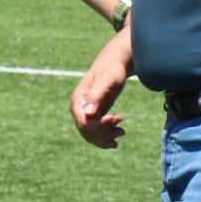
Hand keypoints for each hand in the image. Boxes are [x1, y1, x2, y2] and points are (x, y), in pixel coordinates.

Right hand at [70, 29, 132, 147]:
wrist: (115, 64)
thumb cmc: (111, 70)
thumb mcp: (106, 81)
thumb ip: (96, 96)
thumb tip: (88, 113)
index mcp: (78, 100)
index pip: (83, 123)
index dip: (98, 126)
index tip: (115, 118)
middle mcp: (78, 108)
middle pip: (86, 131)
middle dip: (103, 134)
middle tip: (121, 129)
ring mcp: (85, 113)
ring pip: (91, 135)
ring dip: (106, 137)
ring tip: (122, 131)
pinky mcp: (93, 115)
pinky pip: (96, 132)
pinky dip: (106, 136)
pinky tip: (118, 133)